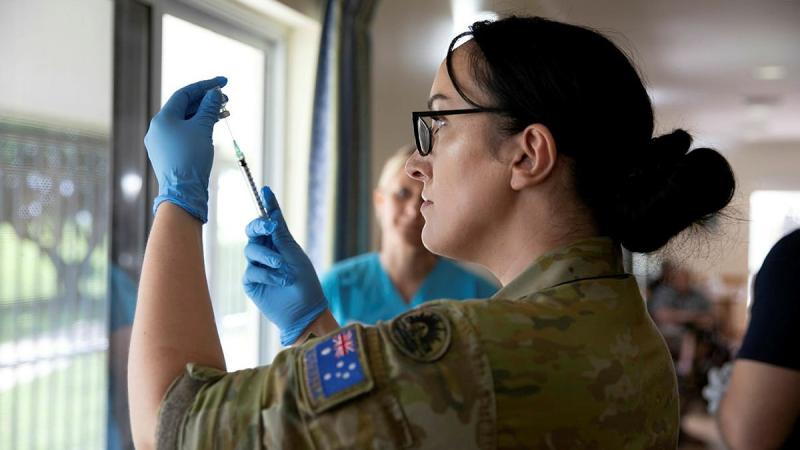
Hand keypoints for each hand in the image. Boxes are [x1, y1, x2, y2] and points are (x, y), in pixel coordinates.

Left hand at [144, 76, 226, 222]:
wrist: (183, 192)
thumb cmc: (191, 159)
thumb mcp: (203, 129)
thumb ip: (209, 108)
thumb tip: (214, 94)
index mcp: (162, 119)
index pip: (185, 94)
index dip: (205, 86)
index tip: (223, 82)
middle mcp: (158, 129)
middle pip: (184, 107)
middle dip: (206, 102)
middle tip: (226, 100)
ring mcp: (161, 143)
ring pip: (185, 122)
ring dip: (204, 116)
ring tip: (224, 114)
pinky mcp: (167, 155)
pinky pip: (183, 135)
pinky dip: (198, 129)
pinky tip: (211, 130)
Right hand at [243, 186, 327, 345]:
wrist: (304, 311)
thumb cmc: (305, 283)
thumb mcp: (295, 255)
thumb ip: (281, 236)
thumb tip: (272, 212)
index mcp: (279, 242)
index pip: (270, 220)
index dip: (267, 205)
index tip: (266, 190)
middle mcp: (267, 251)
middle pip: (253, 230)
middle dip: (259, 225)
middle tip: (270, 225)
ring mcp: (257, 266)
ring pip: (251, 250)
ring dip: (269, 257)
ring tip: (283, 268)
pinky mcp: (251, 282)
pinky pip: (252, 270)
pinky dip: (267, 275)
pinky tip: (280, 282)